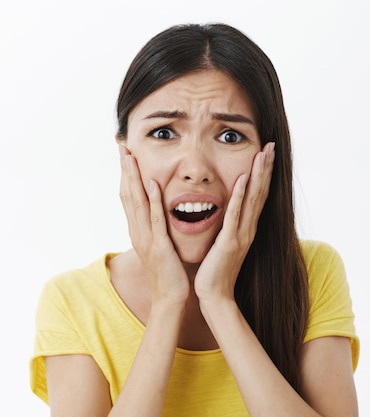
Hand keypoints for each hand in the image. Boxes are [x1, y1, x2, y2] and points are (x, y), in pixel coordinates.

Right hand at [118, 145, 189, 305]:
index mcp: (139, 231)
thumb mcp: (160, 245)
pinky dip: (153, 201)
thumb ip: (157, 228)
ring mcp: (147, 238)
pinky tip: (152, 184)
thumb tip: (159, 213)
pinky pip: (155, 219)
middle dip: (125, 170)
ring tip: (131, 157)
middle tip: (122, 146)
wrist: (170, 298)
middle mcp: (138, 232)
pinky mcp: (159, 246)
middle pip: (128, 195)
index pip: (129, 197)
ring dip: (134, 178)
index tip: (125, 155)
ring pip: (138, 203)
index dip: (126, 175)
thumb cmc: (169, 272)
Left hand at [194, 141, 274, 302]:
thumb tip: (229, 210)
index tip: (267, 153)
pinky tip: (242, 179)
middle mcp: (249, 228)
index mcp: (247, 227)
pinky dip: (239, 196)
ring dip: (257, 175)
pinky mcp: (229, 242)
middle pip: (260, 192)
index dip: (264, 173)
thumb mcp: (226, 242)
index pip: (258, 195)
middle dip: (265, 168)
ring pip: (252, 199)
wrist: (215, 295)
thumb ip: (230, 226)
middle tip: (270, 145)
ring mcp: (241, 234)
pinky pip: (234, 215)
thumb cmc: (217, 270)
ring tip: (262, 154)